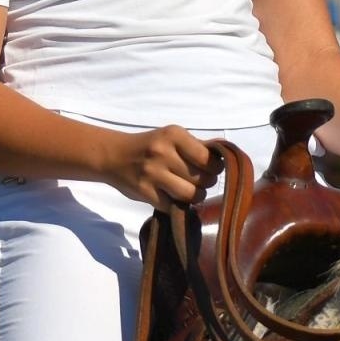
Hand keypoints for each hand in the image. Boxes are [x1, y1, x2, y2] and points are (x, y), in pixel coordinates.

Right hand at [103, 125, 221, 208]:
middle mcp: (163, 153)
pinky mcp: (145, 192)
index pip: (208, 158)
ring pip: (191, 194)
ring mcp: (153, 174)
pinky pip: (172, 205)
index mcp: (174, 135)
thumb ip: (196, 146)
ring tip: (189, 190)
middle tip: (199, 181)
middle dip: (205, 183)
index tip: (212, 169)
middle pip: (202, 178)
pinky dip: (174, 204)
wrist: (114, 156)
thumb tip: (225, 154)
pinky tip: (171, 196)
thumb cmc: (150, 146)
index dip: (215, 168)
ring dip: (194, 196)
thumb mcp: (171, 137)